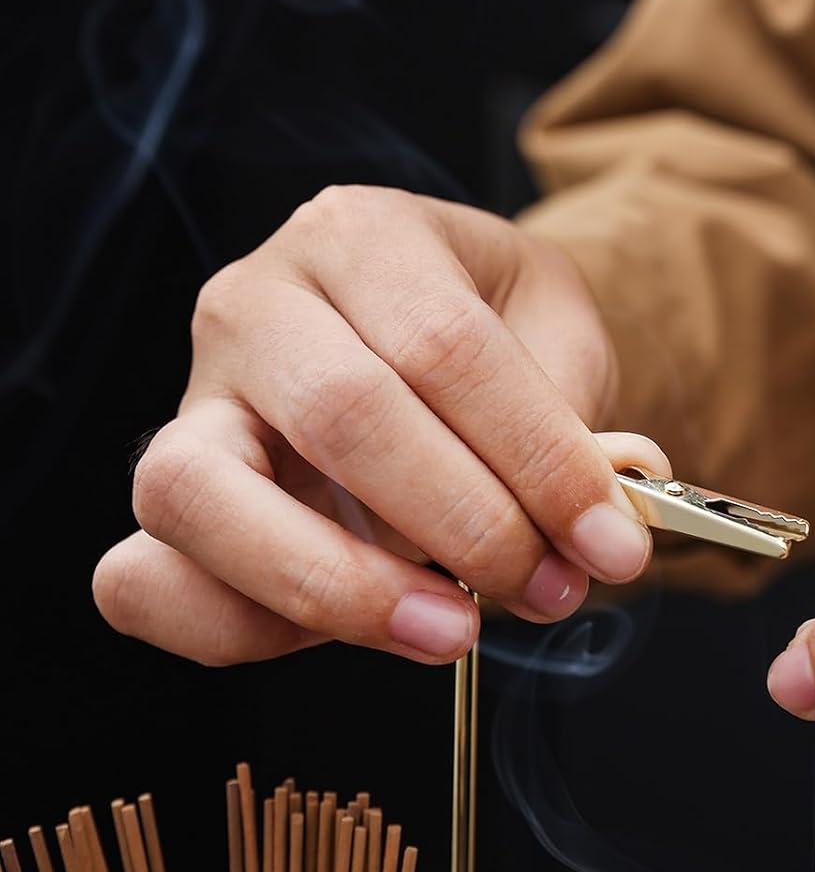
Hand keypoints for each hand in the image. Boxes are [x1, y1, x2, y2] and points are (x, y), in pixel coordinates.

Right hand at [94, 186, 668, 664]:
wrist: (426, 335)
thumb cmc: (494, 333)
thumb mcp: (558, 337)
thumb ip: (578, 423)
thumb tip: (605, 524)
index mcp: (363, 237)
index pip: (447, 348)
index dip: (540, 462)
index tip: (610, 545)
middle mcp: (257, 305)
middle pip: (342, 417)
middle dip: (466, 526)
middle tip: (547, 586)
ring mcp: (196, 401)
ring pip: (200, 496)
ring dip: (340, 588)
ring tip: (448, 630)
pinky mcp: (172, 498)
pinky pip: (146, 579)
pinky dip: (236, 629)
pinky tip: (355, 634)